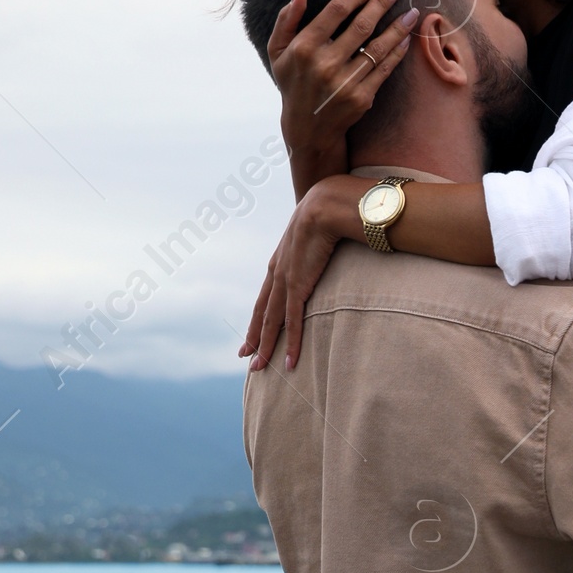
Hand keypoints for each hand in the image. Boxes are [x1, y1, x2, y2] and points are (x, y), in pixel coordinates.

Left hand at [241, 176, 362, 371]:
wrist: (325, 205)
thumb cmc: (327, 212)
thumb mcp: (316, 231)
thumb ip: (316, 244)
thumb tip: (328, 244)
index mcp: (280, 261)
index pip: (266, 295)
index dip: (258, 315)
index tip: (253, 331)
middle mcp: (277, 273)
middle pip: (261, 312)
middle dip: (253, 336)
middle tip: (245, 357)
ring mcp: (285, 281)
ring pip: (271, 322)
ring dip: (264, 347)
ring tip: (257, 368)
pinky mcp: (298, 286)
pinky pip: (292, 323)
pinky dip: (291, 344)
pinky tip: (287, 363)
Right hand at [269, 0, 419, 192]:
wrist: (308, 129)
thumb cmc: (293, 83)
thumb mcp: (277, 51)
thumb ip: (286, 18)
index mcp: (305, 47)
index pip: (337, 10)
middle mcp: (325, 63)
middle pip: (361, 25)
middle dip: (382, 2)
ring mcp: (345, 82)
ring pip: (378, 47)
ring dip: (398, 27)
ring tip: (411, 11)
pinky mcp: (362, 98)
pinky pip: (384, 69)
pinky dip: (397, 52)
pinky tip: (406, 38)